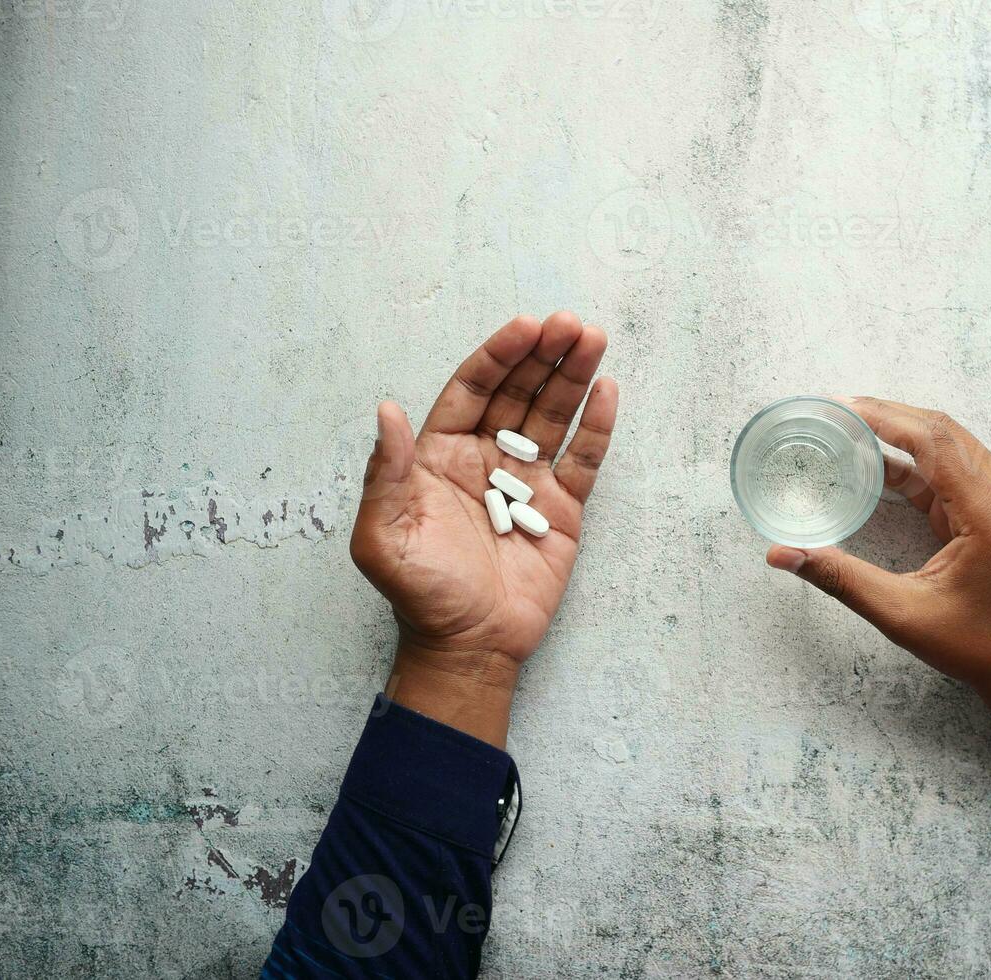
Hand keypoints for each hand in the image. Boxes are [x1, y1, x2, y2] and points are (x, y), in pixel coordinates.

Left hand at [350, 313, 616, 744]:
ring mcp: (526, 482)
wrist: (467, 646)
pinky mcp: (561, 509)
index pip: (472, 390)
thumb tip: (388, 410)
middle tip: (570, 323)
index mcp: (439, 456)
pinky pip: (583, 460)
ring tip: (594, 338)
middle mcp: (485, 459)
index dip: (498, 356)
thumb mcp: (382, 536)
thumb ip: (385, 472)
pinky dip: (597, 427)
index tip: (524, 326)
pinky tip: (608, 392)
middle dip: (544, 355)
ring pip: (553, 416)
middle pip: (518, 393)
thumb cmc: (420, 593)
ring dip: (573, 376)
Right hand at [766, 396, 990, 796]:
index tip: (844, 406)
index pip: (934, 442)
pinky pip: (957, 470)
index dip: (886, 417)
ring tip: (855, 429)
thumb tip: (783, 556)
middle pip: (943, 432)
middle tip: (840, 411)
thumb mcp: (902, 614)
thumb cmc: (980, 647)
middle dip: (891, 416)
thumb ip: (841, 579)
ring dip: (905, 434)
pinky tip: (882, 465)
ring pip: (951, 446)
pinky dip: (919, 463)